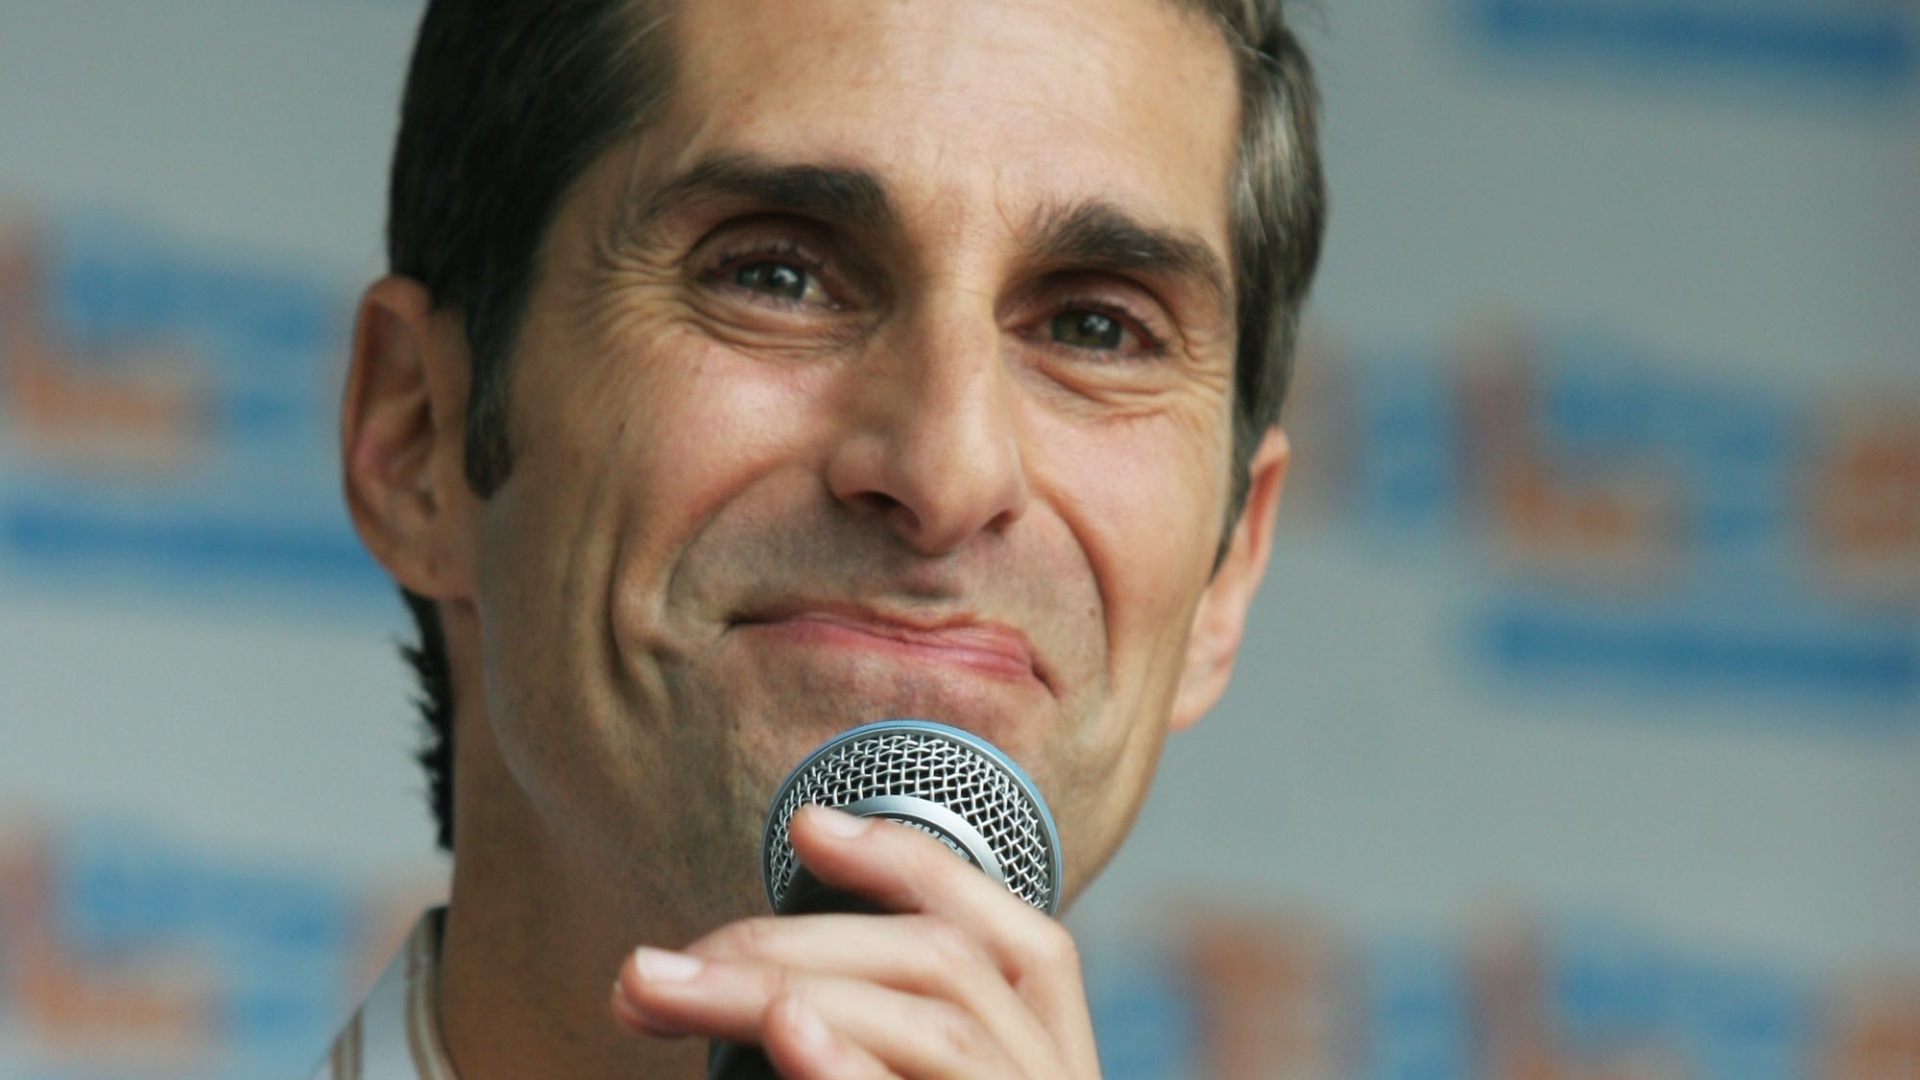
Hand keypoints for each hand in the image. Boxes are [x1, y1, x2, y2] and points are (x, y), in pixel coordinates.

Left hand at [610, 805, 1101, 1079]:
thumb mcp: (915, 1075)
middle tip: (649, 967)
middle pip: (941, 961)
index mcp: (1052, 1056)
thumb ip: (880, 1033)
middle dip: (788, 940)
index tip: (806, 825)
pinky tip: (787, 1033)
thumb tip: (763, 994)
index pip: (1013, 931)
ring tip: (660, 990)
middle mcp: (1058, 1078)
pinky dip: (849, 1065)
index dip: (910, 861)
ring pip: (926, 1016)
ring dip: (779, 988)